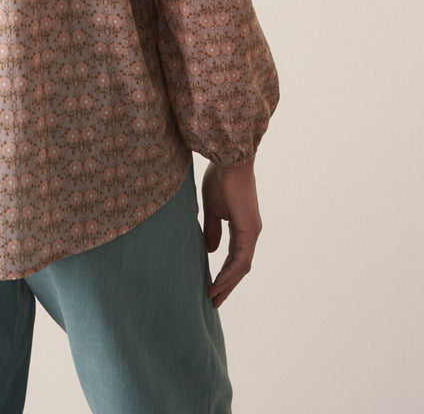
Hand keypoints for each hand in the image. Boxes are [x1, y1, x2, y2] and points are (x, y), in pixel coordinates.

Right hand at [201, 157, 261, 308]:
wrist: (229, 161)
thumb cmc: (220, 178)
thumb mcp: (212, 207)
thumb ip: (212, 228)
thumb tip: (210, 251)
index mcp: (242, 227)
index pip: (234, 257)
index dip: (223, 273)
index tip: (211, 286)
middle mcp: (250, 233)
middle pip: (240, 267)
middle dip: (227, 285)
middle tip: (214, 301)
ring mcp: (252, 232)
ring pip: (242, 267)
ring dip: (227, 284)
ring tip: (213, 298)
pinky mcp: (250, 231)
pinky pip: (240, 260)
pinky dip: (229, 274)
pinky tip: (217, 283)